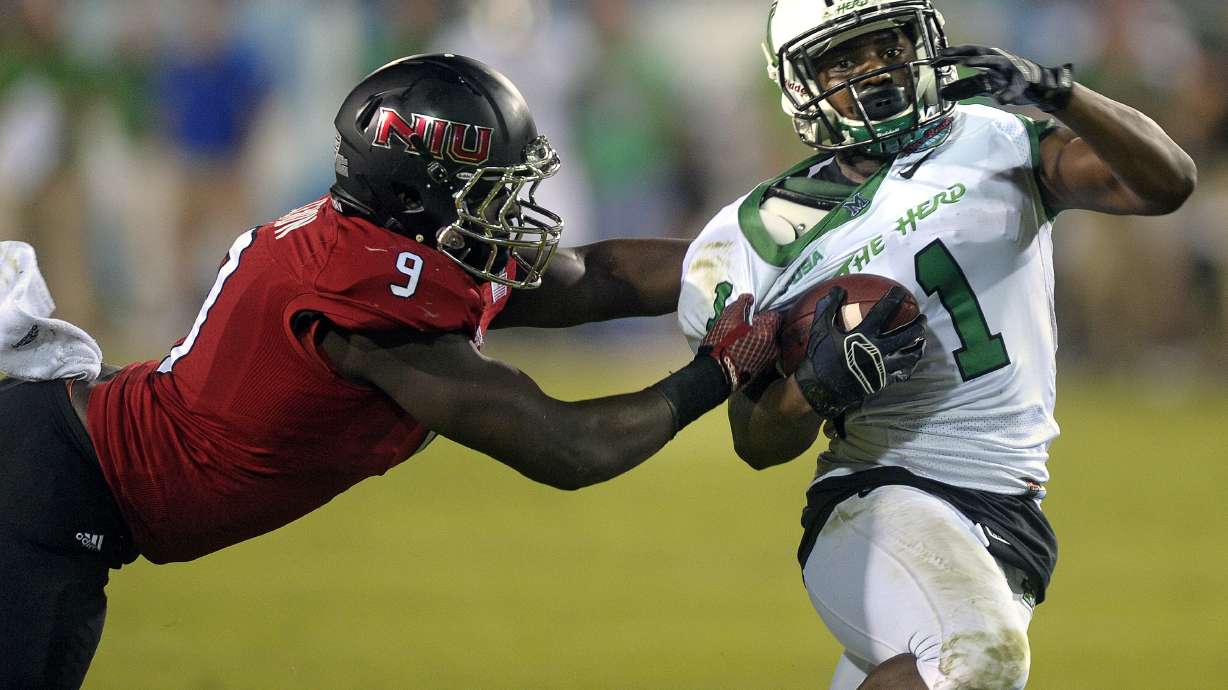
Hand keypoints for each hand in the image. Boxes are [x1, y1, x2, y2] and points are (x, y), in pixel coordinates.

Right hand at [699, 294, 780, 389]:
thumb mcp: (727, 320)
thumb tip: (749, 298)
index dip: (764, 313)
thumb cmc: (722, 345)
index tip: (753, 315)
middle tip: (746, 328)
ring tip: (742, 340)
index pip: (775, 316)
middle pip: (771, 331)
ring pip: (767, 344)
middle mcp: (773, 347)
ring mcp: (768, 361)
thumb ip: (740, 306)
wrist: (715, 376)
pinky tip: (742, 352)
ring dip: (758, 341)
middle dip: (761, 328)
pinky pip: (761, 356)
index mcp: (768, 332)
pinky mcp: (760, 372)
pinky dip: (755, 352)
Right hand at [794, 287, 925, 418]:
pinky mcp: (882, 382)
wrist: (820, 390)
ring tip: (923, 339)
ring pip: (909, 356)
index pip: (883, 312)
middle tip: (922, 318)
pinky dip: (910, 366)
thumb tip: (837, 288)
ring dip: (919, 346)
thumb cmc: (819, 358)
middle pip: (906, 335)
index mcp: (863, 336)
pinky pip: (902, 374)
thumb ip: (828, 308)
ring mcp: (882, 368)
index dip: (893, 299)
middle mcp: (877, 351)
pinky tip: (912, 361)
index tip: (900, 291)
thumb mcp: (819, 330)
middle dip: (918, 325)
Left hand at [935, 44, 1073, 112]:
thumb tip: (944, 94)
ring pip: (994, 63)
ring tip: (966, 64)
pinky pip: (1014, 88)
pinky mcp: (1021, 82)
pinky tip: (1001, 100)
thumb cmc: (1009, 83)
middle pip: (977, 54)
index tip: (933, 60)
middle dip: (960, 53)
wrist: (1040, 86)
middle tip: (943, 56)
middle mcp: (998, 61)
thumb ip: (966, 88)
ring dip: (981, 62)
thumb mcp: (985, 86)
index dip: (951, 56)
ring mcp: (1009, 70)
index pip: (967, 55)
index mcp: (989, 60)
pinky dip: (1007, 93)